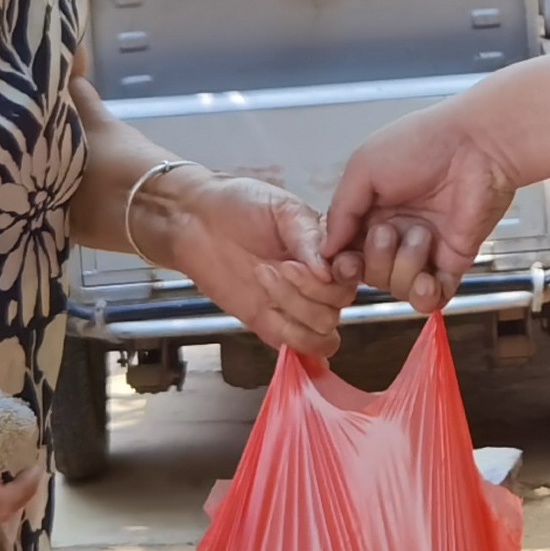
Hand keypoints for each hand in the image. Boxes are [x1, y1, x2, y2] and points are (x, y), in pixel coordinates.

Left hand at [152, 168, 350, 360]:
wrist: (194, 220)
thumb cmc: (239, 203)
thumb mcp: (280, 208)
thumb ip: (308, 236)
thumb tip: (328, 270)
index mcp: (327, 249)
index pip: (355, 274)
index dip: (343, 275)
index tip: (320, 264)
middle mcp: (317, 280)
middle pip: (339, 305)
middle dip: (310, 289)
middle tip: (279, 265)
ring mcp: (294, 306)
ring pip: (323, 331)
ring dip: (294, 308)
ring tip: (263, 277)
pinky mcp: (269, 325)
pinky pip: (298, 347)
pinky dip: (293, 340)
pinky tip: (272, 314)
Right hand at [322, 101, 520, 315]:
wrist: (477, 145)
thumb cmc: (421, 144)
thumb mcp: (364, 167)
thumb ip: (341, 211)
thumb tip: (325, 250)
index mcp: (371, 210)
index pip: (346, 251)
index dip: (342, 263)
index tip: (343, 262)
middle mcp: (396, 232)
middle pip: (370, 274)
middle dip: (375, 259)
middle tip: (388, 231)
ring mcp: (424, 250)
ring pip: (397, 286)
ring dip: (405, 265)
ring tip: (423, 234)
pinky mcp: (453, 260)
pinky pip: (432, 297)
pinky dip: (426, 295)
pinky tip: (428, 280)